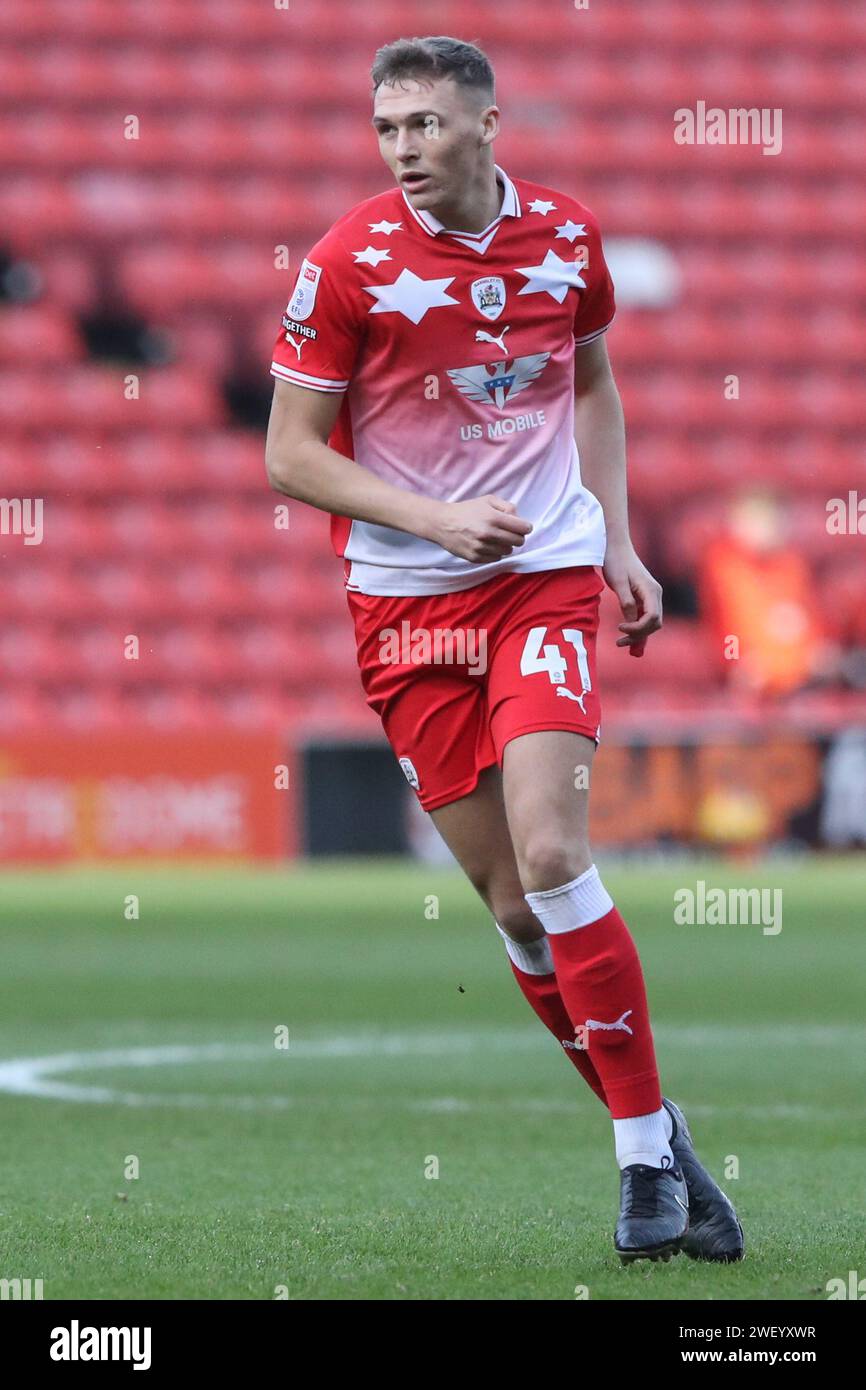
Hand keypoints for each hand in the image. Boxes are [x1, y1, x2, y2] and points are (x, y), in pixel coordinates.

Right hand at [428, 494, 532, 562]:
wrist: (442, 523)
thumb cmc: (467, 510)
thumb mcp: (488, 500)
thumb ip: (507, 507)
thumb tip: (519, 518)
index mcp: (493, 518)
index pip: (523, 528)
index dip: (525, 527)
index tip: (522, 527)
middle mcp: (489, 534)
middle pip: (518, 541)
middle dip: (517, 537)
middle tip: (510, 533)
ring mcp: (481, 548)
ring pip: (508, 551)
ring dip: (505, 545)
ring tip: (496, 538)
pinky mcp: (475, 558)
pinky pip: (496, 559)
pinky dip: (495, 553)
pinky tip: (487, 545)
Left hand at [603, 539, 662, 657]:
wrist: (616, 545)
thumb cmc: (616, 561)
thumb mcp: (618, 582)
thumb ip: (627, 602)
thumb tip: (631, 622)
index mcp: (651, 590)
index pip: (652, 618)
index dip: (637, 628)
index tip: (619, 628)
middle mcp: (655, 594)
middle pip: (654, 623)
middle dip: (639, 635)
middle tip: (619, 642)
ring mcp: (651, 596)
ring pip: (651, 622)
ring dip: (639, 635)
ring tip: (622, 645)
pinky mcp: (644, 597)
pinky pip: (645, 617)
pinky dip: (639, 629)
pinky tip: (630, 640)